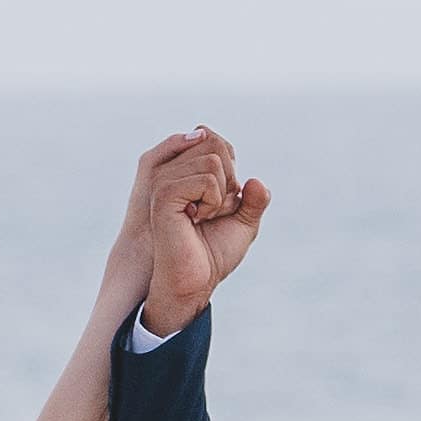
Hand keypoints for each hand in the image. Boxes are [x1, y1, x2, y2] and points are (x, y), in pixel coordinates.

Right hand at [118, 128, 269, 330]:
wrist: (196, 281)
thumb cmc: (214, 254)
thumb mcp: (243, 222)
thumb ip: (255, 200)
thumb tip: (256, 180)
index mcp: (184, 172)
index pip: (215, 140)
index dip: (231, 169)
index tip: (221, 202)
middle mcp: (171, 171)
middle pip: (216, 145)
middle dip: (228, 181)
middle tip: (213, 211)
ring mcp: (165, 181)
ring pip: (213, 161)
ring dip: (221, 195)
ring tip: (203, 217)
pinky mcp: (165, 194)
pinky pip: (207, 180)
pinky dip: (214, 202)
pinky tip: (195, 220)